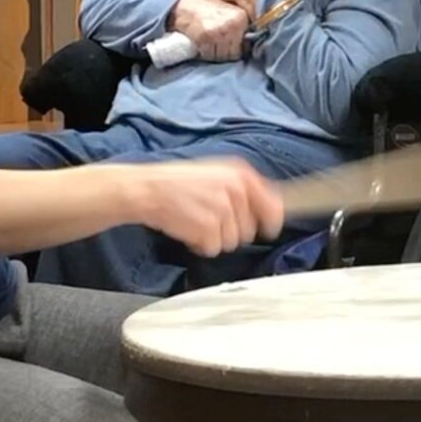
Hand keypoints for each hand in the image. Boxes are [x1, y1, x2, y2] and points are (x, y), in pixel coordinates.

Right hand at [118, 158, 284, 256]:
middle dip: (233, 229)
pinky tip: (189, 229)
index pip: (273, 205)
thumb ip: (243, 187)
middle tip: (211, 217)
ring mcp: (223, 212)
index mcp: (241, 174)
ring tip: (197, 220)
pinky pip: (214, 248)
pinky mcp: (209, 230)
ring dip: (216, 237)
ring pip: (233, 241)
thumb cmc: (177, 182)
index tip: (269, 227)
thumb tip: (269, 205)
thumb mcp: (216, 173)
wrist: (147, 190)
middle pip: (250, 229)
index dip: (271, 220)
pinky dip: (201, 244)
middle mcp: (236, 192)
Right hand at [168, 0, 250, 62]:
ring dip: (214, 54)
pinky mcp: (206, 36)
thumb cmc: (206, 11)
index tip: (228, 44)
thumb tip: (248, 47)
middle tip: (215, 43)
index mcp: (241, 17)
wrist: (184, 6)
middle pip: (234, 53)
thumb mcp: (228, 14)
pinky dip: (204, 53)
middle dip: (225, 52)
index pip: (246, 46)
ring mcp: (220, 31)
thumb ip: (239, 28)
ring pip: (222, 56)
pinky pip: (209, 55)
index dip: (236, 48)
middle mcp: (233, 24)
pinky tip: (201, 43)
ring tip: (208, 42)